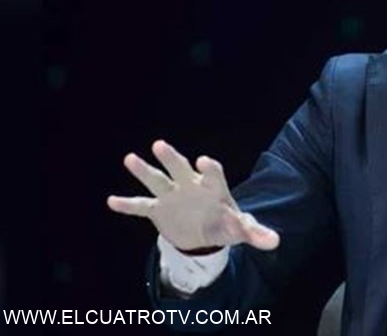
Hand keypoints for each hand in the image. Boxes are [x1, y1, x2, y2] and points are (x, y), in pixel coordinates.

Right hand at [107, 139, 278, 251]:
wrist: (206, 233)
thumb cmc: (226, 224)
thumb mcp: (241, 229)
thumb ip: (255, 232)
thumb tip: (274, 241)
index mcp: (214, 188)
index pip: (213, 174)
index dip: (209, 169)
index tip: (204, 162)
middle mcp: (191, 186)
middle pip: (181, 169)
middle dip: (172, 158)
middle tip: (159, 145)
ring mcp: (173, 196)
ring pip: (157, 181)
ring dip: (144, 171)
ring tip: (129, 158)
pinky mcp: (159, 210)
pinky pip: (141, 206)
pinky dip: (128, 205)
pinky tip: (112, 201)